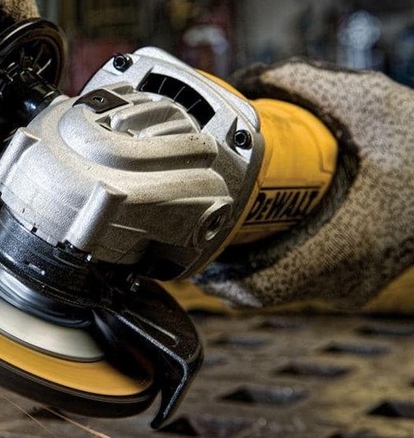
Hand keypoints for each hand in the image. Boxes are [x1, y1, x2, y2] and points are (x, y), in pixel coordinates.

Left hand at [198, 60, 413, 307]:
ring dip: (252, 267)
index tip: (193, 254)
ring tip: (225, 233)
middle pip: (266, 288)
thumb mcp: (365, 101)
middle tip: (201, 232)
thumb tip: (247, 82)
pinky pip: (307, 283)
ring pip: (285, 289)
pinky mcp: (363, 278)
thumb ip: (303, 83)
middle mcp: (350, 275)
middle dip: (228, 264)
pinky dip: (279, 265)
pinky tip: (264, 237)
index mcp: (345, 242)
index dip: (218, 277)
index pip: (260, 287)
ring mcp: (358, 282)